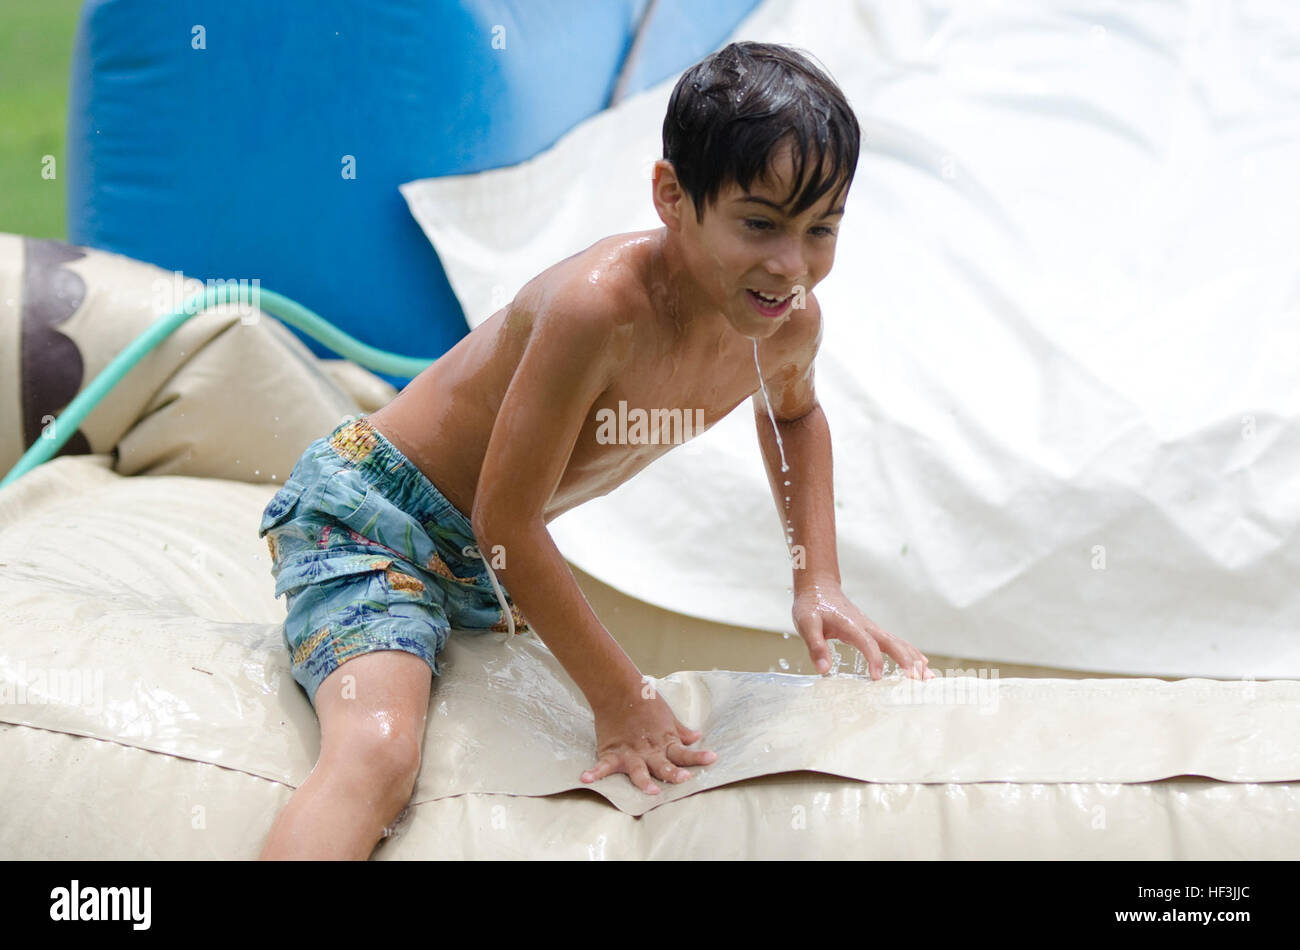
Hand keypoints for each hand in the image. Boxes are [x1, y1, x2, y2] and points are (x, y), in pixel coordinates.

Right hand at [580, 685, 716, 794]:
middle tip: (683, 779)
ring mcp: (630, 753)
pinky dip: (595, 773)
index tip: (712, 759)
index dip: (698, 757)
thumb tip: (696, 738)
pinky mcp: (612, 752)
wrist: (619, 689)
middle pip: (663, 765)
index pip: (684, 753)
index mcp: (664, 742)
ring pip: (639, 771)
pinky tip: (586, 779)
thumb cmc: (645, 702)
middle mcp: (648, 750)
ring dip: (645, 781)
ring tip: (651, 791)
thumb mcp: (668, 716)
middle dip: (673, 773)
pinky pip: (603, 766)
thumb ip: (680, 731)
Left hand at [793, 584, 932, 680]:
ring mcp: (871, 627)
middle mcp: (866, 625)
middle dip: (906, 660)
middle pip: (891, 642)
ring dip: (913, 658)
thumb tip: (824, 669)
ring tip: (927, 676)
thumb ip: (815, 646)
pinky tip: (921, 663)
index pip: (867, 642)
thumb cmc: (812, 605)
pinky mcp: (872, 630)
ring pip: (897, 642)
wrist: (819, 587)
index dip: (873, 659)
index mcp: (850, 624)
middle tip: (918, 679)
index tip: (877, 678)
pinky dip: (909, 652)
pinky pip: (895, 642)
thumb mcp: (806, 624)